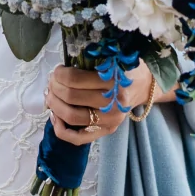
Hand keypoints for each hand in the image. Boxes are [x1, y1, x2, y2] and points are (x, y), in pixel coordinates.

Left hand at [45, 62, 159, 144]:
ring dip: (54, 105)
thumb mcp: (112, 58)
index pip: (74, 79)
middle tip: (51, 81)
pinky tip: (55, 116)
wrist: (144, 86)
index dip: (59, 74)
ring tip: (50, 95)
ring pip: (71, 116)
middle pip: (70, 96)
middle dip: (54, 87)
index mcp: (113, 80)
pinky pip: (78, 138)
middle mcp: (113, 102)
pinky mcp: (106, 131)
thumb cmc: (124, 68)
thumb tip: (60, 70)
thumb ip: (90, 60)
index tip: (57, 70)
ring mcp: (110, 120)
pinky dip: (61, 129)